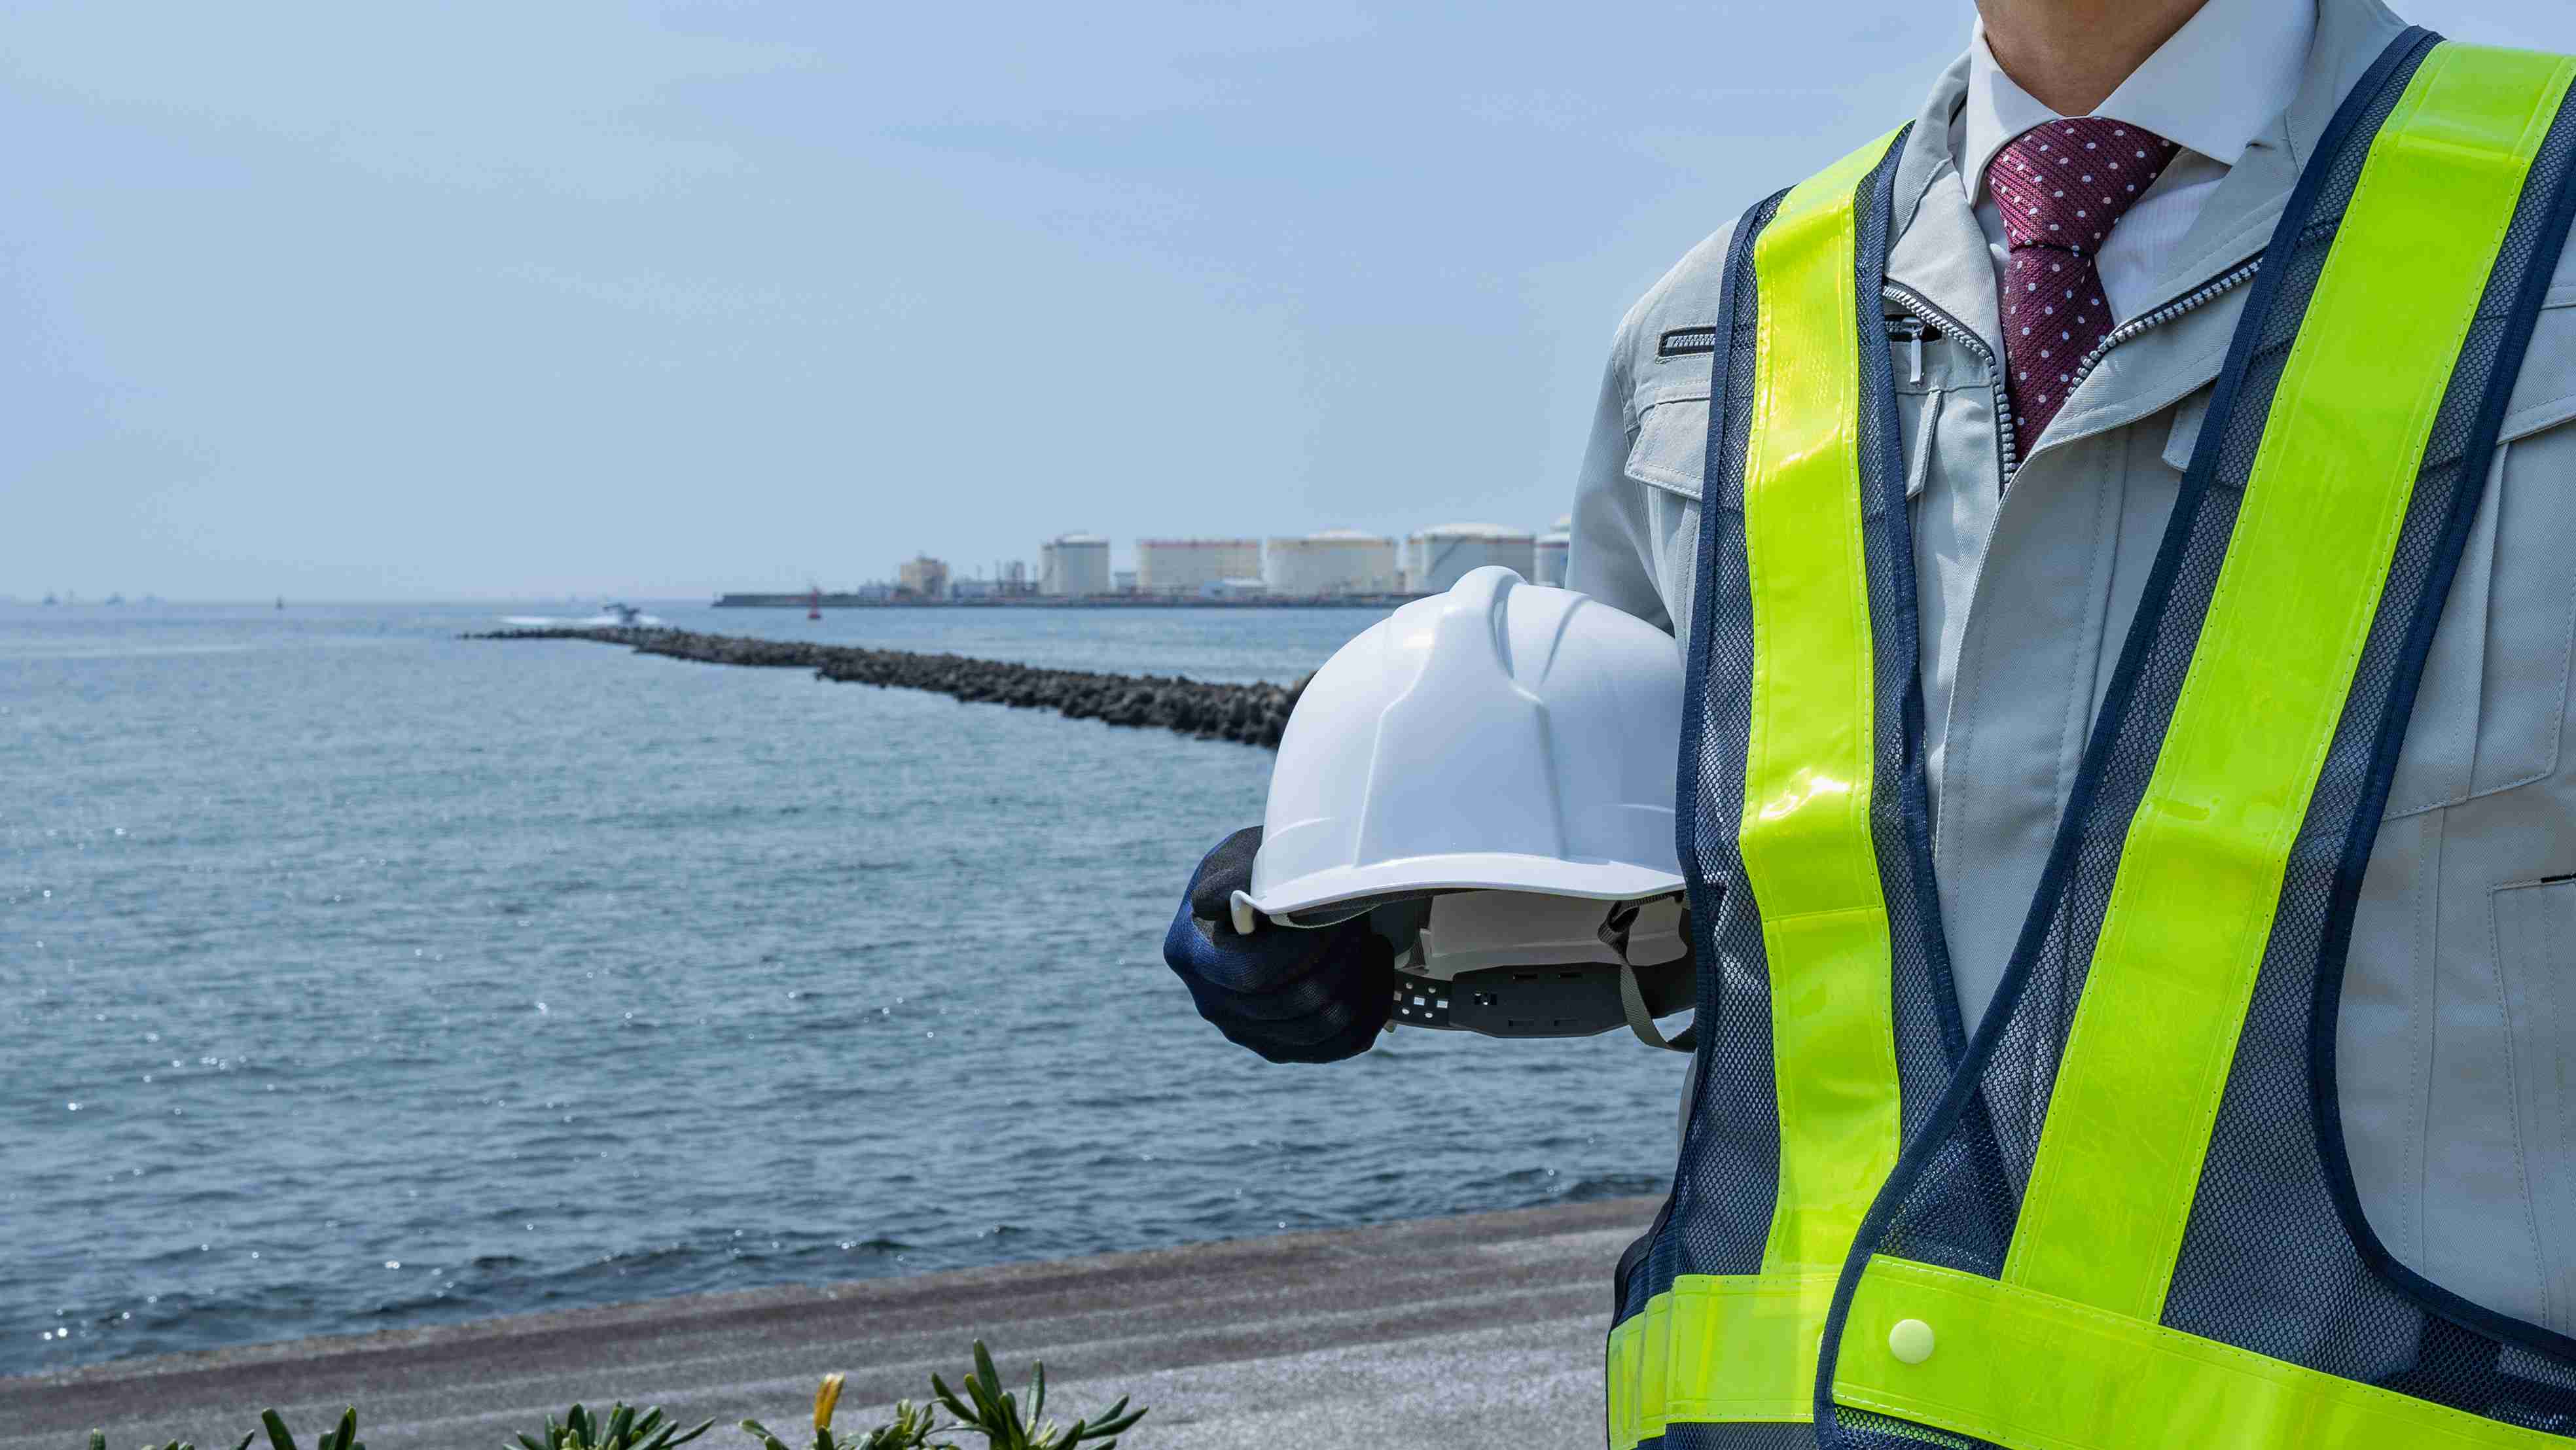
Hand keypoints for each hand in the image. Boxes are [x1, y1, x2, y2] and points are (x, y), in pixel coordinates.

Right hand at [1161, 826, 1392, 1063]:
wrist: (1271, 894)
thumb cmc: (1259, 868)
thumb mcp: (1243, 856)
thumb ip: (1233, 875)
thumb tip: (1212, 905)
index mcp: (1191, 954)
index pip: (1253, 974)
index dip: (1305, 949)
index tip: (1337, 912)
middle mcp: (1212, 1003)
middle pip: (1293, 1003)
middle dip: (1342, 960)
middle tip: (1362, 923)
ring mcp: (1246, 1032)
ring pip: (1321, 1028)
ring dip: (1361, 983)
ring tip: (1373, 943)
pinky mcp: (1282, 1046)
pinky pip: (1338, 1045)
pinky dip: (1370, 1012)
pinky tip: (1376, 973)